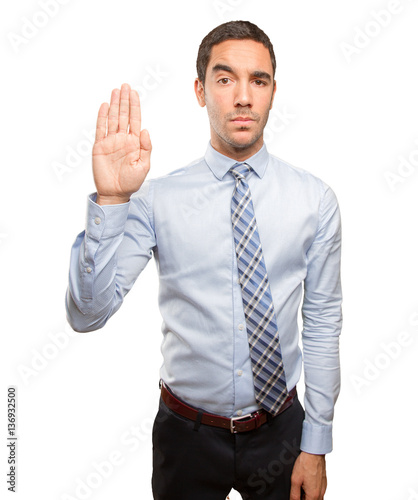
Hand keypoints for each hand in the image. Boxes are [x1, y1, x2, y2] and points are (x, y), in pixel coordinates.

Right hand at [92, 83, 151, 204]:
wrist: (115, 193)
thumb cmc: (131, 182)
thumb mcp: (143, 166)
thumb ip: (146, 148)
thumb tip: (146, 130)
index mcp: (134, 142)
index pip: (135, 120)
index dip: (135, 106)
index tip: (134, 93)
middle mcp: (122, 139)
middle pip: (124, 115)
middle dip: (125, 100)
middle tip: (125, 86)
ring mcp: (111, 141)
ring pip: (112, 119)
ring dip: (114, 105)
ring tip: (116, 91)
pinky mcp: (100, 146)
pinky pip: (101, 129)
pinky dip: (102, 117)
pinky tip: (104, 106)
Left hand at [290, 452, 326, 499]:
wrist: (314, 453)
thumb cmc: (306, 463)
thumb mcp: (295, 479)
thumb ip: (294, 494)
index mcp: (313, 495)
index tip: (296, 496)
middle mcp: (320, 493)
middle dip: (304, 499)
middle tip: (299, 492)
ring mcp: (323, 488)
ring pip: (317, 499)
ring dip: (309, 497)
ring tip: (302, 488)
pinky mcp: (324, 483)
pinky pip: (319, 492)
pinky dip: (313, 492)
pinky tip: (307, 483)